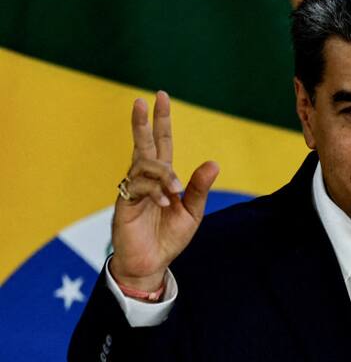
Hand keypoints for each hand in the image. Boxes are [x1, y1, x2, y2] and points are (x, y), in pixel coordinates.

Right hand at [111, 91, 218, 290]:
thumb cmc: (169, 237)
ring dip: (163, 174)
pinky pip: (138, 187)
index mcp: (163, 178)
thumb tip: (213, 162)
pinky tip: (165, 202)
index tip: (161, 97)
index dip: (162, 121)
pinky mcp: (125, 203)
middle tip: (141, 100)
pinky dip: (154, 191)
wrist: (151, 263)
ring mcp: (133, 190)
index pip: (162, 143)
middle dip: (143, 122)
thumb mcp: (192, 213)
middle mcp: (146, 179)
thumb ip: (199, 188)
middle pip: (143, 144)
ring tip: (175, 193)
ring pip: (144, 166)